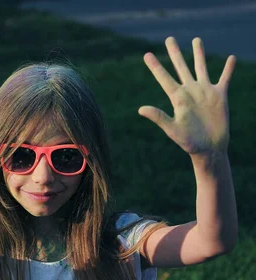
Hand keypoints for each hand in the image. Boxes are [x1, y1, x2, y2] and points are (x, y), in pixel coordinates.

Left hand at [138, 37, 235, 155]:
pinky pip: (224, 78)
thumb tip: (140, 109)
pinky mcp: (220, 96)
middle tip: (169, 39)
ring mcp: (205, 92)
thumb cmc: (189, 142)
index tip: (146, 55)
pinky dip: (228, 68)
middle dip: (175, 53)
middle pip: (181, 67)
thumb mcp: (172, 129)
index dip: (155, 67)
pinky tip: (231, 58)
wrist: (209, 149)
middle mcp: (190, 91)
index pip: (164, 78)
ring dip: (199, 54)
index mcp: (178, 98)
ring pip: (201, 67)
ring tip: (196, 40)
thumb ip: (158, 117)